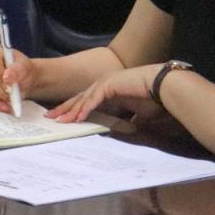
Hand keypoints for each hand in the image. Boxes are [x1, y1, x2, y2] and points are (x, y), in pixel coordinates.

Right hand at [0, 42, 35, 113]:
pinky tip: (5, 105)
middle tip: (13, 92)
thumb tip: (6, 77)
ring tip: (11, 97)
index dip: (0, 73)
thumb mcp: (25, 67)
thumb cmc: (23, 70)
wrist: (22, 80)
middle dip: (1, 89)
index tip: (10, 81)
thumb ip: (18, 69)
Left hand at [46, 63, 164, 122]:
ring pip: (84, 99)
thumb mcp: (136, 116)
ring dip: (72, 111)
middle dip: (65, 109)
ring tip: (61, 120)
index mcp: (107, 91)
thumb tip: (119, 132)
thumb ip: (125, 123)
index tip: (62, 118)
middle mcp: (103, 85)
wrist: (164, 87)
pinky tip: (78, 118)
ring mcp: (106, 83)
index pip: (85, 101)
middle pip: (79, 99)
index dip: (73, 109)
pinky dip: (86, 108)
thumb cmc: (153, 100)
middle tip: (51, 118)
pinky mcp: (110, 84)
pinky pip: (94, 98)